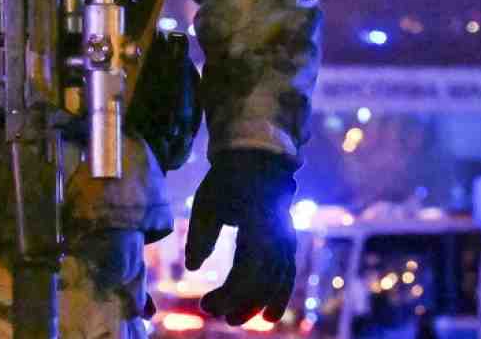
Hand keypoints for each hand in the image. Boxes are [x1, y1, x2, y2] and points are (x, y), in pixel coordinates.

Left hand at [185, 150, 297, 323]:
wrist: (256, 161)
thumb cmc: (226, 181)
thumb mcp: (207, 204)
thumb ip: (201, 236)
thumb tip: (193, 268)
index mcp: (258, 227)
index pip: (247, 272)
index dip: (229, 294)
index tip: (206, 306)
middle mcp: (278, 238)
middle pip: (263, 282)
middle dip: (240, 304)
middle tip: (214, 314)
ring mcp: (286, 242)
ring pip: (277, 283)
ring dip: (256, 304)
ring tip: (235, 320)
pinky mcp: (286, 244)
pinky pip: (286, 276)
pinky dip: (278, 296)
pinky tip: (269, 315)